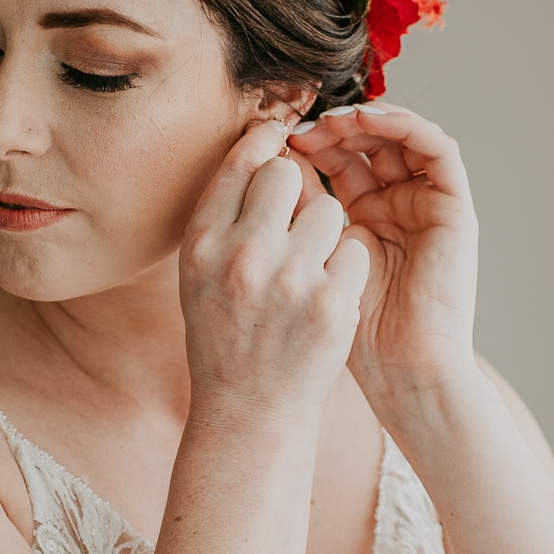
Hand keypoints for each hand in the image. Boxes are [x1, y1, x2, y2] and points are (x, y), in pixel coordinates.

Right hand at [179, 120, 371, 427]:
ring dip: (323, 230)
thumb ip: (224, 217)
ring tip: (307, 267)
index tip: (276, 142)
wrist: (249, 411)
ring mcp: (290, 280)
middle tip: (291, 219)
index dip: (263, 144)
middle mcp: (242, 256)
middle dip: (295, 187)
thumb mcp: (200, 276)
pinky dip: (344, 268)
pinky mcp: (332, 303)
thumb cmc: (224, 337)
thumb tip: (260, 148)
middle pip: (285, 173)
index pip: (239, 164)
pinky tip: (325, 295)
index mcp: (202, 244)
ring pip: (328, 208)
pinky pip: (353, 250)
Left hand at [286, 103, 479, 414]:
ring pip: (402, 136)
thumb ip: (301, 213)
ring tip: (332, 119)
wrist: (403, 370)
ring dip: (368, 118)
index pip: (340, 160)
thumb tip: (272, 163)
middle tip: (301, 126)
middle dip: (334, 126)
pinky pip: (437, 149)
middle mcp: (398, 205)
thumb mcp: (315, 259)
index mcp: (366, 217)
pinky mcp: (455, 207)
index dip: (310, 143)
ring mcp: (428, 204)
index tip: (275, 139)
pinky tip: (369, 121)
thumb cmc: (354, 332)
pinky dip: (406, 125)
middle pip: (369, 143)